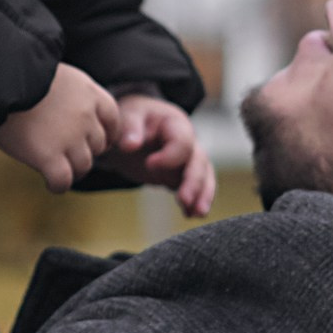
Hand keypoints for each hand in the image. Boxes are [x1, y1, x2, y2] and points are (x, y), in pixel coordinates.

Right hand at [0, 63, 120, 192]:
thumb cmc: (11, 73)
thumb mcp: (48, 72)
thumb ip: (66, 92)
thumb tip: (65, 111)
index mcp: (87, 90)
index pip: (112, 118)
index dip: (106, 133)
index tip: (97, 142)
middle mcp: (85, 114)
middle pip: (98, 145)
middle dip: (84, 151)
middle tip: (66, 155)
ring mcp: (70, 137)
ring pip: (84, 166)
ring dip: (72, 171)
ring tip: (56, 170)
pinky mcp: (49, 156)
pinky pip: (63, 181)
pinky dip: (58, 185)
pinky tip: (49, 183)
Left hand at [100, 95, 215, 217]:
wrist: (132, 128)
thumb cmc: (132, 118)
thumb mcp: (127, 116)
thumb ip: (130, 128)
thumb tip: (130, 145)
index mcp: (175, 124)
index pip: (182, 141)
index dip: (170, 156)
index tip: (149, 164)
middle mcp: (188, 141)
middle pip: (199, 161)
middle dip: (193, 182)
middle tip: (183, 200)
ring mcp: (188, 159)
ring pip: (204, 176)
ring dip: (202, 195)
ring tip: (196, 213)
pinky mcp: (183, 175)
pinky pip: (196, 188)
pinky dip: (196, 201)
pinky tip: (190, 215)